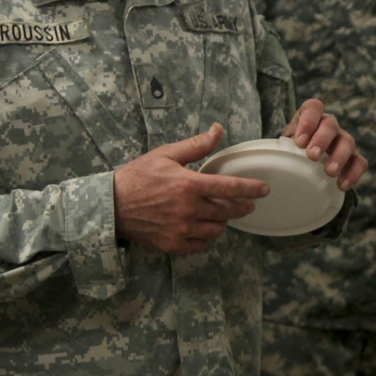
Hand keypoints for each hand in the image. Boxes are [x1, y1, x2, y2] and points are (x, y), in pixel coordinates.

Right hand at [113, 124, 269, 253]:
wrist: (111, 205)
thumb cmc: (138, 176)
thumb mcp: (166, 154)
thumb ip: (196, 146)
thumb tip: (218, 130)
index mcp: (188, 185)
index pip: (229, 187)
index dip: (251, 189)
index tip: (264, 190)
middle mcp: (188, 209)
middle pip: (228, 211)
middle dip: (242, 207)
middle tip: (247, 204)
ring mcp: (181, 229)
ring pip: (216, 230)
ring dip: (222, 222)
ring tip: (220, 214)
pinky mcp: (173, 244)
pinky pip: (201, 244)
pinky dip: (205, 236)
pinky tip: (202, 226)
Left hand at [284, 98, 366, 190]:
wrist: (303, 166)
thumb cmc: (290, 153)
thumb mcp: (281, 145)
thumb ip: (276, 147)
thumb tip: (260, 159)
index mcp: (311, 117)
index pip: (313, 107)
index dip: (308, 121)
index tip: (298, 141)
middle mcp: (329, 125)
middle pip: (331, 125)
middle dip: (321, 139)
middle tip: (312, 156)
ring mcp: (343, 141)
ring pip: (348, 142)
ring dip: (338, 156)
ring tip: (329, 172)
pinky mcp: (353, 158)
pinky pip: (359, 162)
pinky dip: (353, 173)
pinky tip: (342, 185)